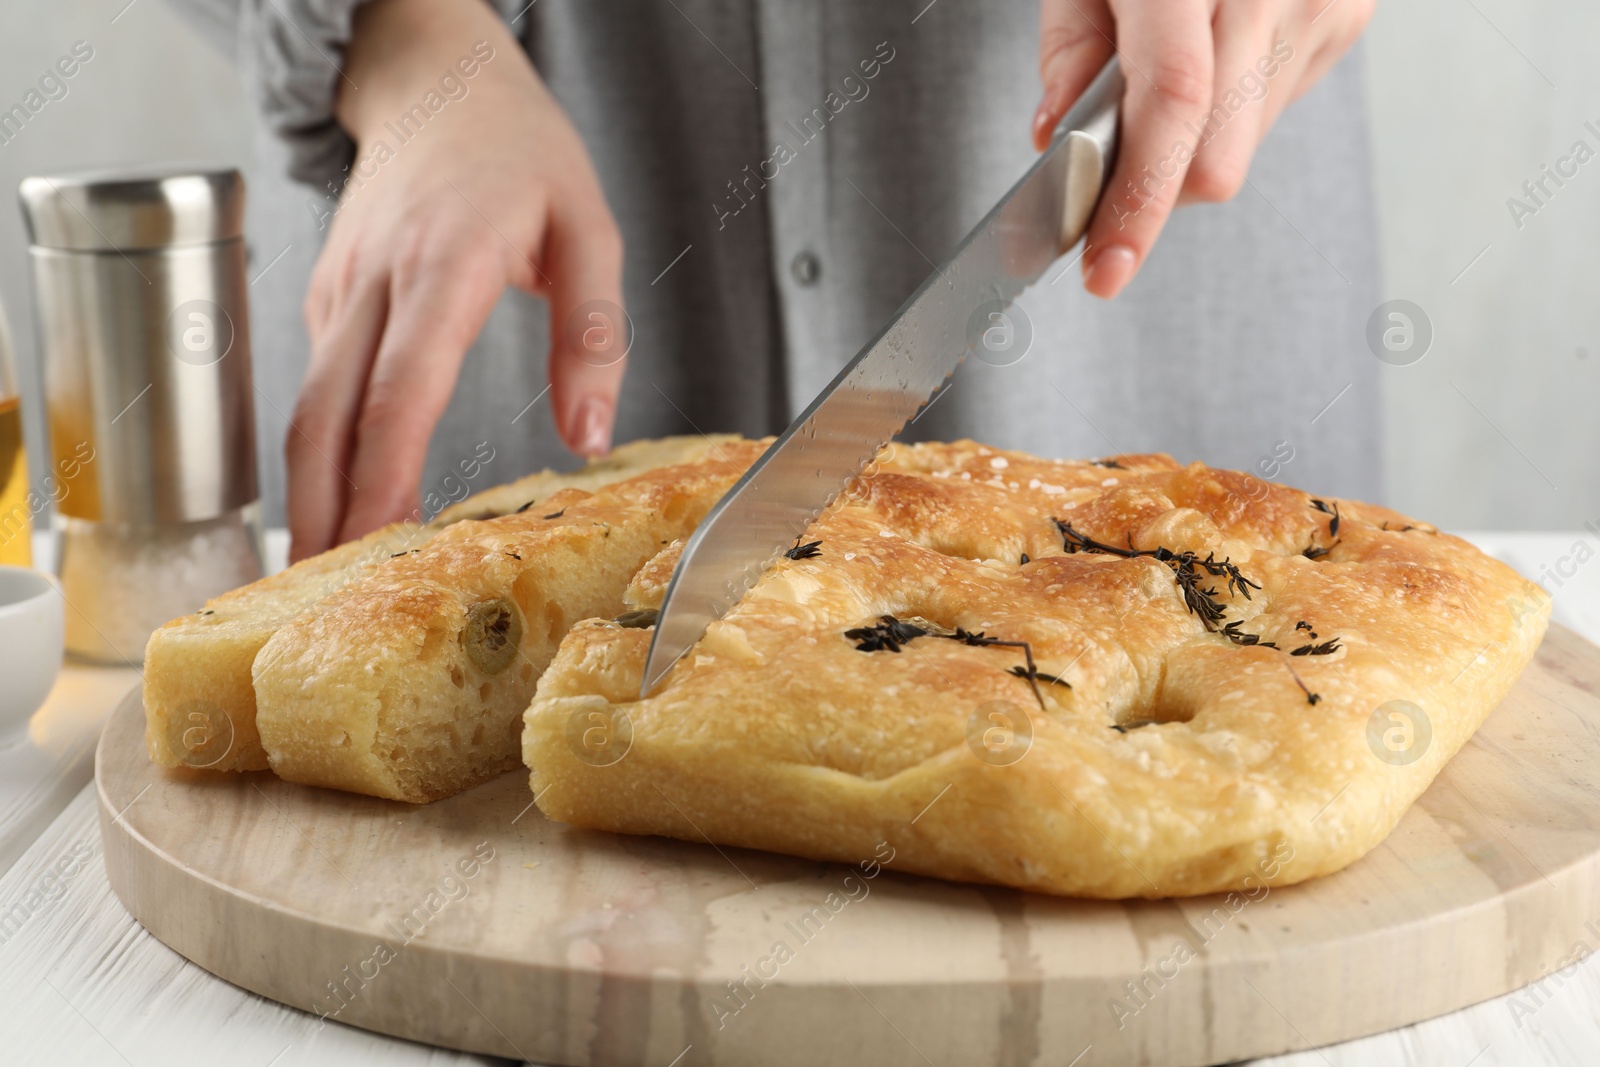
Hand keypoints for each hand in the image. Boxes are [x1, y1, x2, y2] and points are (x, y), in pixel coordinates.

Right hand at [289, 0, 623, 560]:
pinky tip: (344, 500)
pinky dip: (323, 449)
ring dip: (310, 492)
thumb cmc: (518, 149)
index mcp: (446, 263)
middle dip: (322, 511)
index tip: (377, 542)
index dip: (383, 473)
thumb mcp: (590, 226)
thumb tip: (591, 437)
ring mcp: (341, 289)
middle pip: (328, 415)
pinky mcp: (329, 298)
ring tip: (323, 575)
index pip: (402, 387)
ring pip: (308, 406)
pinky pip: (318, 384)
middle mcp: (376, 281)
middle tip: (322, 597)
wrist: (436, 81)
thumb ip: (594, 334)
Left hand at [1032, 0, 1373, 298]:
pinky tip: (1213, 51)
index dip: (1138, 201)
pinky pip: (1270, 112)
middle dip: (1153, 186)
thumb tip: (1059, 138)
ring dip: (1188, 143)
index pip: (1174, 106)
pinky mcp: (1345, 19)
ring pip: (1241, 148)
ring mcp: (1321, 4)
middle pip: (1216, 155)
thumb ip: (1070, 45)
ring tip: (1166, 67)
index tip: (1107, 267)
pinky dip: (1226, 109)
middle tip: (1104, 173)